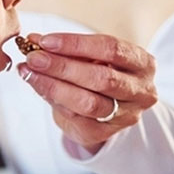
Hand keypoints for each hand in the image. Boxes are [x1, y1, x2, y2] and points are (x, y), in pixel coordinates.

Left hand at [17, 32, 156, 151]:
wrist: (109, 105)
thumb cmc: (102, 71)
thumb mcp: (94, 56)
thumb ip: (69, 49)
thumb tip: (35, 40)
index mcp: (144, 64)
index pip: (111, 49)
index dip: (76, 44)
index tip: (46, 41)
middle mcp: (142, 92)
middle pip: (102, 79)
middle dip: (63, 67)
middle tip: (34, 58)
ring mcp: (127, 116)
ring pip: (89, 103)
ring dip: (54, 86)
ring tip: (29, 72)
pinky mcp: (106, 133)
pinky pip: (76, 118)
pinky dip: (53, 99)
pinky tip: (37, 86)